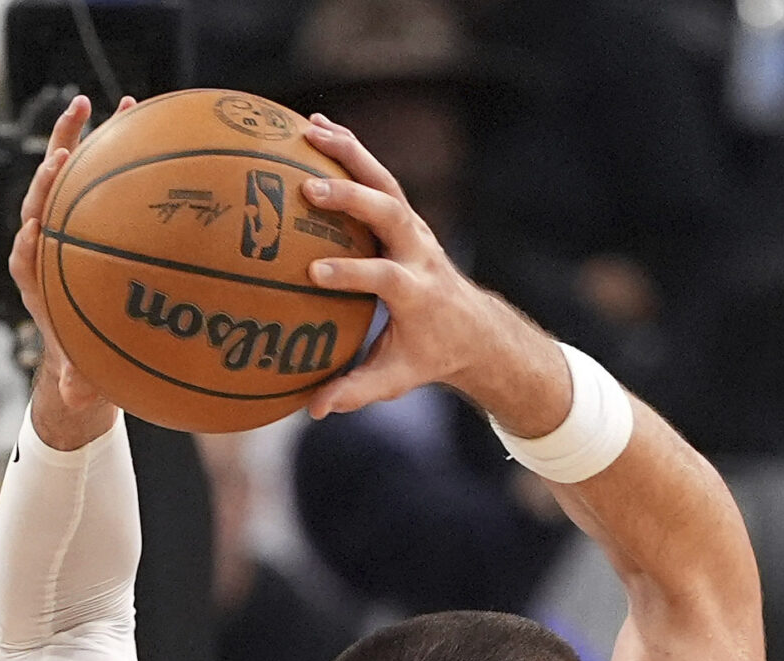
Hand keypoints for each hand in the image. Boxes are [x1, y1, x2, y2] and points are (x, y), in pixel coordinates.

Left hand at [9, 91, 136, 449]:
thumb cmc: (86, 354)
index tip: (34, 231)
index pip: (23, 257)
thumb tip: (76, 396)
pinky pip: (94, 169)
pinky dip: (106, 139)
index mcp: (37, 280)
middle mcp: (45, 240)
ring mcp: (65, 216)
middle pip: (38, 203)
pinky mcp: (87, 203)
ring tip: (88, 102)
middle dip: (47, 179)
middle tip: (62, 155)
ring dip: (72, 136)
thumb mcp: (85, 374)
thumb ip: (79, 384)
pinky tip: (131, 110)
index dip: (26, 244)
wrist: (85, 331)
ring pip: (63, 174)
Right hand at [295, 116, 566, 432]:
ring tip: (309, 129)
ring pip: (386, 183)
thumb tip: (315, 410)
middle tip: (310, 189)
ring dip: (350, 154)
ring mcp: (415, 229)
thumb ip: (358, 391)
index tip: (315, 271)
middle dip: (354, 201)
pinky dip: (351, 150)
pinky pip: (378, 176)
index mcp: (419, 293)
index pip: (387, 277)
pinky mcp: (405, 214)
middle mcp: (420, 252)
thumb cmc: (428, 355)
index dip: (353, 273)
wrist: (473, 327)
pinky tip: (314, 126)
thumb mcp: (397, 378)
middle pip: (392, 215)